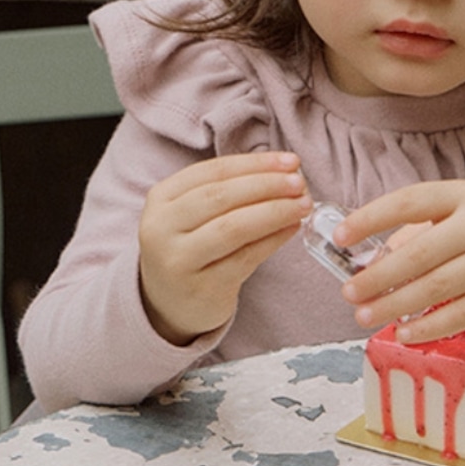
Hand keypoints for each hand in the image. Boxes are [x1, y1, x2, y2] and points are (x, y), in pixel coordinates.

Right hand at [138, 152, 311, 344]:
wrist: (170, 304)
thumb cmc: (191, 247)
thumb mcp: (193, 214)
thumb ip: (230, 191)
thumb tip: (285, 173)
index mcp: (161, 198)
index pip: (213, 171)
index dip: (255, 164)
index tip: (290, 161)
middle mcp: (161, 227)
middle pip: (221, 196)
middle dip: (267, 185)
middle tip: (300, 183)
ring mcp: (178, 260)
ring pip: (234, 227)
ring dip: (275, 212)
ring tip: (303, 205)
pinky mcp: (201, 288)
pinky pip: (245, 258)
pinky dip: (273, 240)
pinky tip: (292, 228)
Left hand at [333, 181, 464, 342]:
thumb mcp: (460, 208)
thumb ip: (418, 228)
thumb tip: (371, 262)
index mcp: (464, 195)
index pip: (411, 202)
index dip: (371, 218)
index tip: (339, 235)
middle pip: (420, 253)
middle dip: (378, 276)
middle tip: (348, 292)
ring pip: (437, 288)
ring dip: (395, 305)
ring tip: (364, 314)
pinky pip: (461, 316)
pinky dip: (428, 327)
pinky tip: (404, 332)